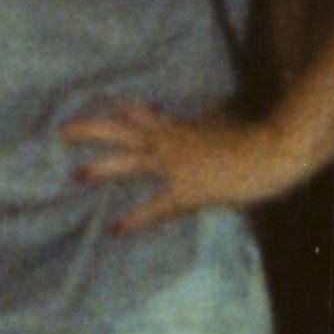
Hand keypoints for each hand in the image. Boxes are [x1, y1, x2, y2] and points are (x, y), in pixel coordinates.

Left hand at [63, 95, 301, 229]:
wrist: (273, 151)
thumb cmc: (256, 135)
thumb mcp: (227, 117)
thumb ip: (211, 114)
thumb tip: (213, 104)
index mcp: (179, 124)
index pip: (139, 111)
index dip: (117, 108)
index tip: (96, 106)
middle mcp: (169, 140)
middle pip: (120, 129)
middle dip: (89, 129)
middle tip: (60, 130)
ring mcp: (174, 165)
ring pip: (127, 162)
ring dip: (99, 169)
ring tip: (73, 176)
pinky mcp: (187, 191)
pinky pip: (154, 207)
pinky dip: (134, 219)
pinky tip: (115, 228)